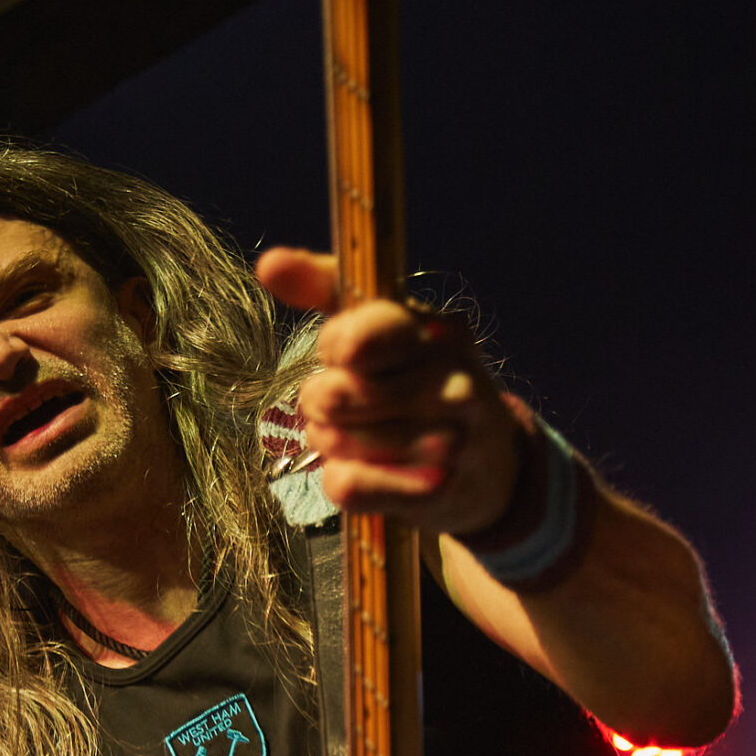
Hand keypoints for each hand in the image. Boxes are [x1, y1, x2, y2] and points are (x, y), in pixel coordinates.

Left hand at [256, 248, 522, 538]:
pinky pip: (352, 486)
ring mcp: (452, 440)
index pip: (356, 338)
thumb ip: (326, 288)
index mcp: (439, 331)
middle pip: (338, 395)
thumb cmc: (417, 383)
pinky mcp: (438, 491)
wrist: (486, 465)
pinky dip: (340, 481)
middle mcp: (454, 383)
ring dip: (328, 442)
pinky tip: (358, 471)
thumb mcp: (382, 328)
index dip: (333, 348)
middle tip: (336, 404)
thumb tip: (269, 264)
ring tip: (346, 436)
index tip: (343, 354)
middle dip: (321, 401)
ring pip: (341, 442)